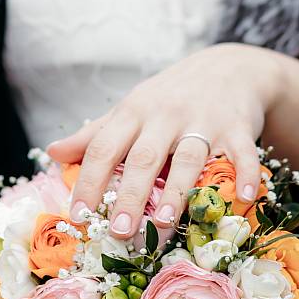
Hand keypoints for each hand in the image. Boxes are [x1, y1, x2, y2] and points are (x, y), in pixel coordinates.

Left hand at [45, 42, 281, 240]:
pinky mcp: (238, 127)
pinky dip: (246, 174)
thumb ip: (95, 134)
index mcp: (135, 112)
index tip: (77, 214)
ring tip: (163, 223)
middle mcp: (167, 115)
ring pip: (189, 159)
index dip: (89, 180)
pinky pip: (243, 153)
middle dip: (130, 194)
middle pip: (145, 157)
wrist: (230, 67)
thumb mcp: (132, 108)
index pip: (105, 147)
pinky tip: (244, 199)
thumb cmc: (172, 95)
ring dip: (176, 192)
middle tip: (118, 230)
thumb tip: (52, 152)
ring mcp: (204, 120)